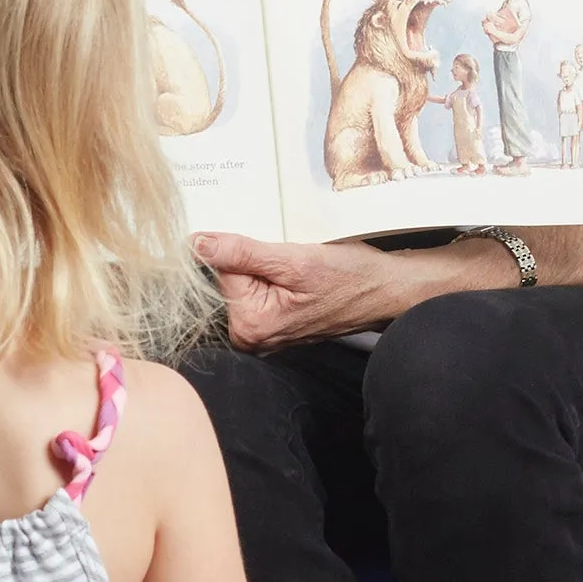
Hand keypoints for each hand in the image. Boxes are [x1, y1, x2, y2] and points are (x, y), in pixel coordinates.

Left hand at [199, 232, 461, 350]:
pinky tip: (294, 271)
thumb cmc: (350, 278)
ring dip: (261, 263)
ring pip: (241, 280)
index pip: (218, 270)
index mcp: (250, 326)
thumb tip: (197, 244)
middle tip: (288, 255)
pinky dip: (269, 272)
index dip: (242, 250)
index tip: (272, 247)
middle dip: (251, 258)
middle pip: (227, 278)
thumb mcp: (295, 260)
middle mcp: (250, 337)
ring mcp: (261, 332)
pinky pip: (255, 288)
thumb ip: (241, 253)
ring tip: (295, 264)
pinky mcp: (271, 323)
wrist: (385, 290)